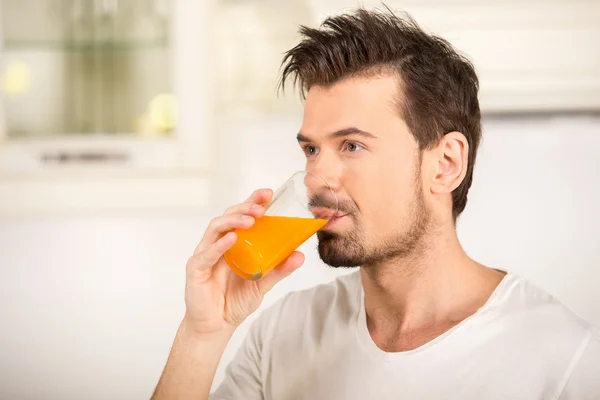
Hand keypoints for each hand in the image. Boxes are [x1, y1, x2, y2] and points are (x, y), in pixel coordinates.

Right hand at [182, 189, 304, 336]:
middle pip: (228, 216)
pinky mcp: (196, 268)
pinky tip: (232, 239)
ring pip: (216, 228)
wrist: (217, 326)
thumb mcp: (263, 283)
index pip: (241, 215)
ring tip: (250, 219)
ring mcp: (205, 254)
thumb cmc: (235, 301)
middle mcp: (217, 243)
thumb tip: (300, 255)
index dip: (252, 201)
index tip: (268, 193)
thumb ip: (279, 269)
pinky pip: (207, 253)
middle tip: (261, 206)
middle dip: (244, 207)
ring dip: (233, 220)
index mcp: (233, 242)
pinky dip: (219, 245)